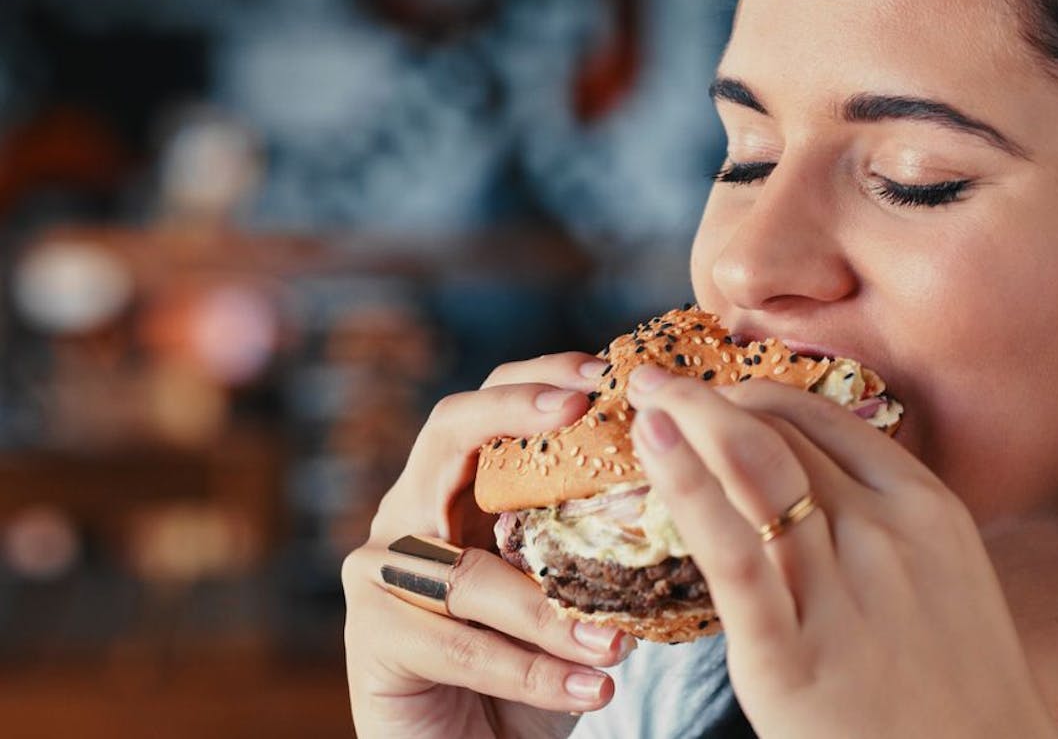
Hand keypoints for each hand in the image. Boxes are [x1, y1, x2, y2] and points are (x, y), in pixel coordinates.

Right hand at [342, 353, 638, 738]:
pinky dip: (534, 672)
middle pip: (449, 433)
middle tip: (582, 412)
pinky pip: (463, 646)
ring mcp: (380, 572)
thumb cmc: (536, 663)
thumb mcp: (571, 587)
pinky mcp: (373, 639)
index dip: (537, 378)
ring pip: (471, 571)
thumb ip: (595, 536)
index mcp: (458, 489)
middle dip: (515, 412)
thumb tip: (681, 487)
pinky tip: (593, 688)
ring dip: (551, 610)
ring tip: (618, 640)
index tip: (601, 372)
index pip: (490, 404)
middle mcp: (410, 513)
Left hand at [624, 367, 1057, 738]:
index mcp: (926, 509)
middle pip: (779, 435)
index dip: (757, 394)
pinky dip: (689, 487)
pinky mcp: (790, 654)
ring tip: (643, 394)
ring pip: (754, 468)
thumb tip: (825, 490)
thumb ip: (890, 530)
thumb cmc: (960, 694)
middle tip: (656, 383)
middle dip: (708, 399)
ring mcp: (840, 589)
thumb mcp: (948, 584)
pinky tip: (655, 448)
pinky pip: (732, 550)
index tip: (715, 392)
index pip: (824, 420)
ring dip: (688, 419)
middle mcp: (884, 533)